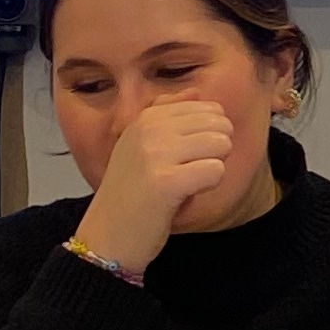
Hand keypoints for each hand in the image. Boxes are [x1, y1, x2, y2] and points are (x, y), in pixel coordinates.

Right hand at [69, 97, 236, 271]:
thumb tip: (196, 92)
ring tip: (186, 184)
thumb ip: (169, 117)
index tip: (185, 157)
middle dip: (214, 151)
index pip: (207, 107)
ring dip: (211, 168)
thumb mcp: (141, 146)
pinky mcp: (166, 181)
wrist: (107, 236)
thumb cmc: (130, 195)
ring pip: (221, 144)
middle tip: (188, 172)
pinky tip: (185, 196)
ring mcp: (156, 153)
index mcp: (146, 118)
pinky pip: (216, 171)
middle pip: (219, 124)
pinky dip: (208, 187)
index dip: (209, 135)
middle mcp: (149, 129)